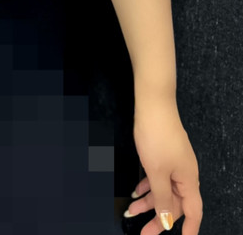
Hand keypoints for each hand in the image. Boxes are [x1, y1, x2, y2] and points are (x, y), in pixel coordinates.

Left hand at [125, 102, 201, 233]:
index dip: (190, 229)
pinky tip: (136, 192)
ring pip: (163, 190)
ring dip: (149, 202)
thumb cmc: (156, 137)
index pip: (193, 211)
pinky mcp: (165, 154)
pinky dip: (148, 186)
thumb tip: (168, 220)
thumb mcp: (156, 172)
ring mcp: (174, 163)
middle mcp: (185, 174)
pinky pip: (158, 177)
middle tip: (142, 232)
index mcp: (188, 180)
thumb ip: (161, 198)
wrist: (153, 105)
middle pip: (175, 203)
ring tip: (131, 212)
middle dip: (159, 218)